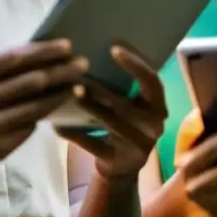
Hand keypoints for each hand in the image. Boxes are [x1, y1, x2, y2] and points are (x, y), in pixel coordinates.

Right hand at [0, 38, 85, 167]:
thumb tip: (42, 54)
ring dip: (61, 94)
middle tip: (82, 63)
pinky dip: (41, 116)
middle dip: (63, 71)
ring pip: (37, 108)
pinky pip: (29, 128)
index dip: (45, 51)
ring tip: (77, 85)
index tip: (68, 45)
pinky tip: (52, 107)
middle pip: (33, 83)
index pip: (16, 59)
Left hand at [57, 44, 167, 179]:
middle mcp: (153, 126)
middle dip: (102, 89)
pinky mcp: (117, 160)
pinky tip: (58, 126)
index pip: (152, 82)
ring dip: (89, 105)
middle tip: (79, 74)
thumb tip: (107, 49)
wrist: (124, 167)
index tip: (114, 49)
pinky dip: (74, 135)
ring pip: (109, 122)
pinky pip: (92, 145)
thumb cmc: (128, 124)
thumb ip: (129, 86)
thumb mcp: (136, 106)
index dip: (135, 65)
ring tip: (71, 91)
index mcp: (159, 107)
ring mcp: (136, 146)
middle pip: (125, 103)